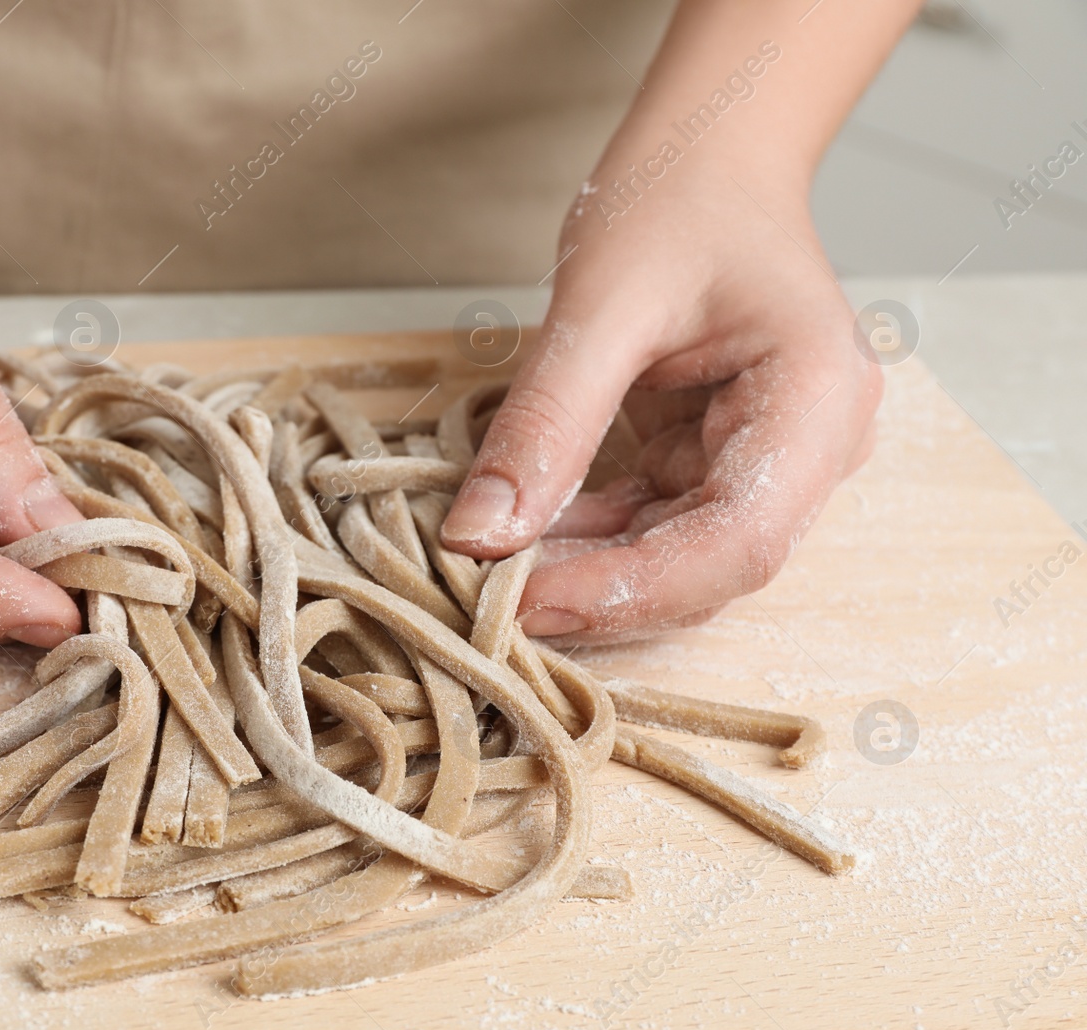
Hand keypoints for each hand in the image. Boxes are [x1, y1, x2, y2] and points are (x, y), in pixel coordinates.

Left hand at [441, 164, 879, 642]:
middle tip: (495, 601)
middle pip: (714, 565)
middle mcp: (813, 447)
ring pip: (681, 559)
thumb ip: (546, 423)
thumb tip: (480, 535)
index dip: (634, 588)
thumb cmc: (678, 198)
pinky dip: (589, 537)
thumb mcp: (600, 304)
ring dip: (589, 571)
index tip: (531, 604)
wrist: (705, 159)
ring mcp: (770, 460)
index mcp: (817, 399)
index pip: (741, 538)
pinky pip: (655, 524)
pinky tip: (525, 533)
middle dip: (605, 590)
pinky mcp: (720, 461)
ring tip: (496, 568)